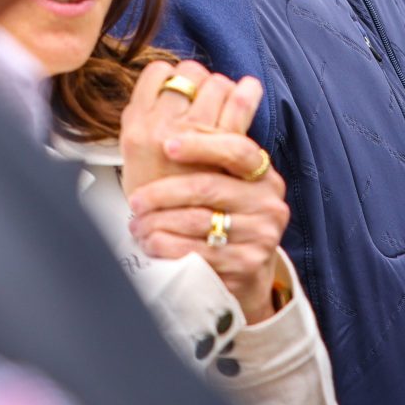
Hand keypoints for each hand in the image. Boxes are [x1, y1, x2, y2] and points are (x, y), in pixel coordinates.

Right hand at [120, 59, 262, 193]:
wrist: (179, 239)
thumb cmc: (160, 199)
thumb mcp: (139, 158)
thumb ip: (149, 120)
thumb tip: (168, 80)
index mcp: (135, 128)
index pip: (157, 73)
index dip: (173, 76)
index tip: (181, 87)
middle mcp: (161, 128)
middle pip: (190, 73)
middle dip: (201, 80)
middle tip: (206, 96)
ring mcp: (193, 137)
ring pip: (216, 83)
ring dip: (223, 87)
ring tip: (225, 101)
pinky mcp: (223, 150)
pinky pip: (239, 102)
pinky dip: (246, 92)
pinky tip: (249, 91)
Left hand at [127, 156, 289, 324]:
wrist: (248, 275)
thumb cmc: (229, 221)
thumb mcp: (232, 188)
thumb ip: (213, 159)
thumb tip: (174, 129)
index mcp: (266, 178)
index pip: (237, 150)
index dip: (201, 145)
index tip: (167, 146)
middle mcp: (269, 206)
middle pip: (208, 187)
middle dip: (163, 192)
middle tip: (136, 200)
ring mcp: (260, 238)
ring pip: (196, 221)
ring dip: (157, 222)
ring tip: (138, 224)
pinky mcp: (244, 266)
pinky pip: (194, 251)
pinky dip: (165, 246)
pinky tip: (151, 243)